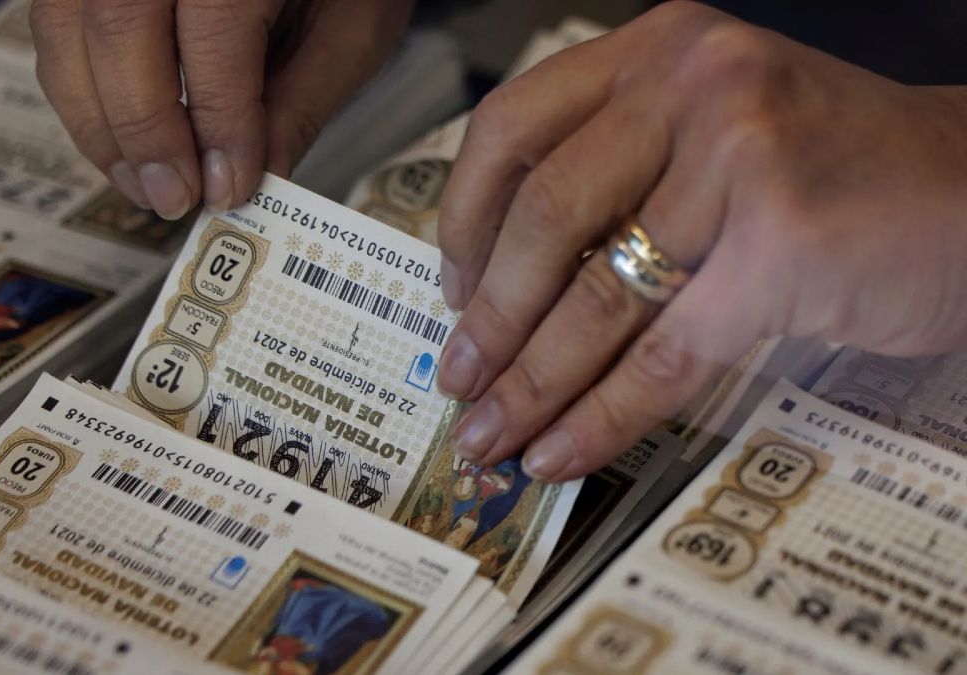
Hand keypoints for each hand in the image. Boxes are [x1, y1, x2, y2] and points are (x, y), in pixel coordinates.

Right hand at [30, 0, 411, 217]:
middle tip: (174, 197)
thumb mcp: (351, 27)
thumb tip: (255, 180)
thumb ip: (299, 102)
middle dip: (142, 131)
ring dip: (96, 121)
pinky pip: (55, 22)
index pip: (215, 31)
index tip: (228, 187)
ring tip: (144, 183)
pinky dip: (79, 90)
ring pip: (67, 27)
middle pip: (120, 25)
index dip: (216, 121)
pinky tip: (119, 140)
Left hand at [434, 1, 966, 481]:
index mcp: (658, 50)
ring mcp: (740, 156)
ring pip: (598, 295)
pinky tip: (561, 451)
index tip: (453, 291)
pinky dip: (602, 415)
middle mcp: (691, 82)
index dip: (464, 221)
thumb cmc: (829, 173)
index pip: (512, 128)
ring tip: (490, 435)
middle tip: (457, 381)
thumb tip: (501, 290)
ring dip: (530, 382)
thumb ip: (617, 181)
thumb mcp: (708, 136)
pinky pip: (663, 353)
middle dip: (489, 319)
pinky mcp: (784, 243)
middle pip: (543, 216)